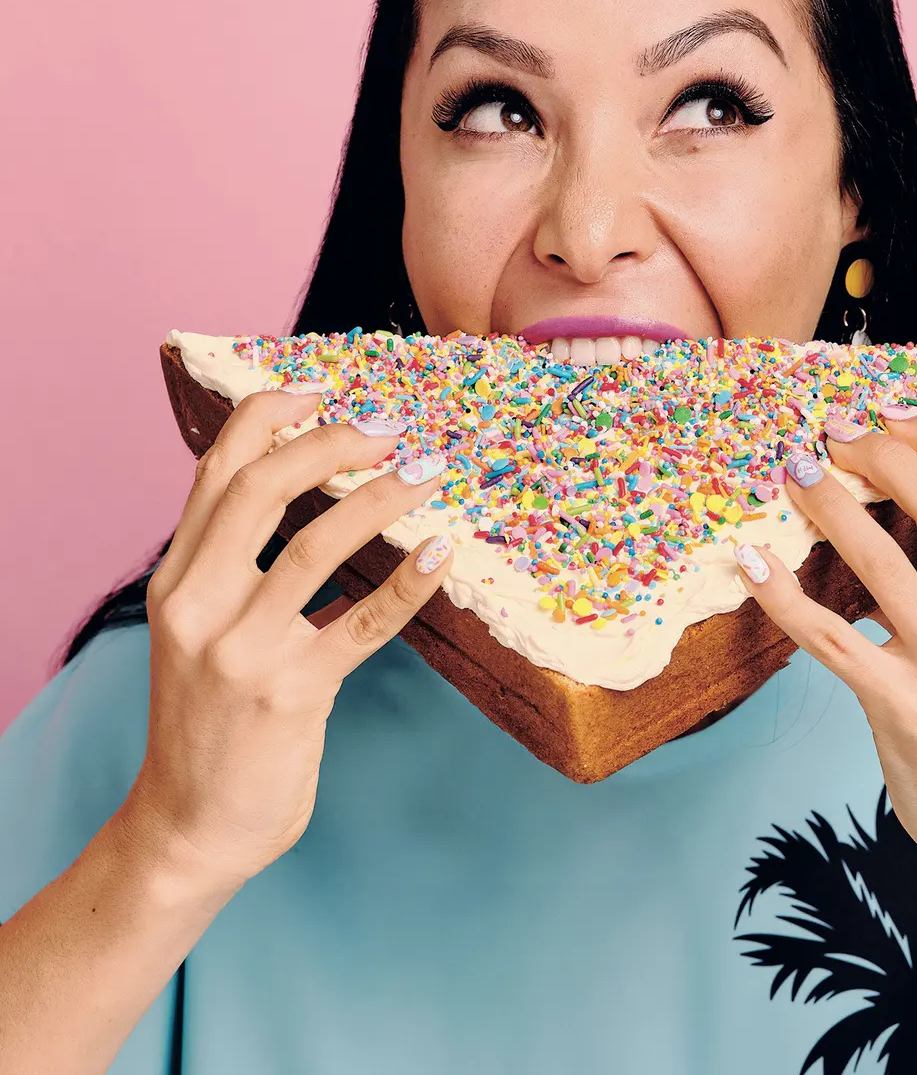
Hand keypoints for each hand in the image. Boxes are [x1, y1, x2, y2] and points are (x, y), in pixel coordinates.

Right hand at [127, 388, 453, 892]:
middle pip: (261, 487)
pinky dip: (408, 583)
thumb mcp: (200, 633)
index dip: (268, 416)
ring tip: (427, 471)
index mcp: (176, 580)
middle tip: (389, 428)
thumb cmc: (208, 722)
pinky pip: (363, 621)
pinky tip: (442, 552)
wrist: (188, 827)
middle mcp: (199, 604)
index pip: (216, 471)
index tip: (318, 389)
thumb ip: (235, 569)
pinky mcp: (293, 692)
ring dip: (380, 496)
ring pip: (317, 543)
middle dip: (330, 442)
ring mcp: (242, 650)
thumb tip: (308, 499)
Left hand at [733, 410, 916, 881]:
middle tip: (830, 438)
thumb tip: (911, 499)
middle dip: (876, 452)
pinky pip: (827, 635)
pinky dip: (782, 594)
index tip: (889, 416)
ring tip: (792, 475)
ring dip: (824, 503)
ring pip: (875, 557)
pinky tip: (753, 563)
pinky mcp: (901, 705)